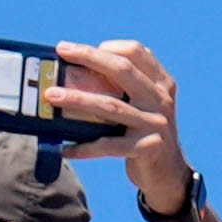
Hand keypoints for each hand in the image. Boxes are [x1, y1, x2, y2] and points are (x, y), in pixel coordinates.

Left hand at [48, 37, 195, 216]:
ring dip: (77, 98)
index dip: (108, 47)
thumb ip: (126, 89)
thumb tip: (76, 75)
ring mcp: (155, 124)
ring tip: (51, 96)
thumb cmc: (145, 135)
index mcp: (161, 84)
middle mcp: (161, 100)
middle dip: (89, 56)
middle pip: (122, 69)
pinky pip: (109, 145)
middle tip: (62, 51)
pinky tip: (65, 148)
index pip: (136, 52)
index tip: (81, 50)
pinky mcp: (147, 149)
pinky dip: (84, 148)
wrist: (169, 175)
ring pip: (110, 106)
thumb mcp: (145, 106)